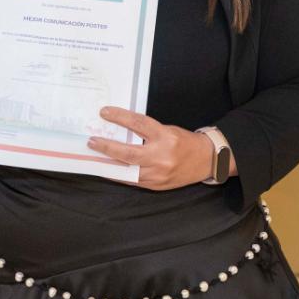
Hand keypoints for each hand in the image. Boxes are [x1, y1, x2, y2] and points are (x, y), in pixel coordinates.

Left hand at [86, 106, 211, 190]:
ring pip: (128, 171)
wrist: (207, 160)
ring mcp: (159, 174)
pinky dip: (119, 175)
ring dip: (108, 165)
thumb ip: (146, 131)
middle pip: (129, 153)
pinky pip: (133, 181)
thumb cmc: (184, 141)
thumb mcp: (167, 129)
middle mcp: (161, 156)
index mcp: (165, 136)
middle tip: (92, 141)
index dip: (120, 117)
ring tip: (94, 158)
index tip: (104, 112)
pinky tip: (108, 170)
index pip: (138, 124)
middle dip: (107, 148)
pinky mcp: (156, 186)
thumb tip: (120, 130)